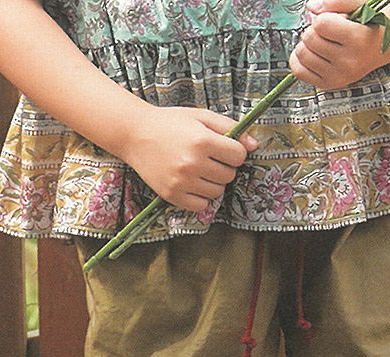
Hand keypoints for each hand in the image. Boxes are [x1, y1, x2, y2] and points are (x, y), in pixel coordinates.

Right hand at [120, 105, 260, 214]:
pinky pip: (202, 205)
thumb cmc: (171, 124)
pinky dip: (200, 197)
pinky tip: (191, 183)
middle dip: (223, 167)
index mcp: (201, 140)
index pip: (239, 156)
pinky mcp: (173, 195)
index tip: (223, 148)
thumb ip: (230, 128)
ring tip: (197, 169)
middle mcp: (192, 163)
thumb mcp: (201, 117)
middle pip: (229, 175)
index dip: (234, 152)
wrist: (135, 134)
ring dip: (213, 182)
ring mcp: (182, 181)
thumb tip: (255, 145)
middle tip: (206, 157)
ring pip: (218, 192)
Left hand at [289, 0, 389, 90]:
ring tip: (322, 43)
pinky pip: (300, 72)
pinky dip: (299, 60)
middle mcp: (348, 62)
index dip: (323, 17)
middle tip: (328, 33)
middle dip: (314, 30)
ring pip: (302, 54)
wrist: (379, 48)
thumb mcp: (359, 5)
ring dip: (307, 44)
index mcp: (357, 40)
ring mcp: (338, 76)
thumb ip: (336, 1)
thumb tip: (311, 8)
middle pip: (309, 38)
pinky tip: (309, 53)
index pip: (320, 24)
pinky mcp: (330, 84)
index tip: (333, 21)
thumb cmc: (368, 25)